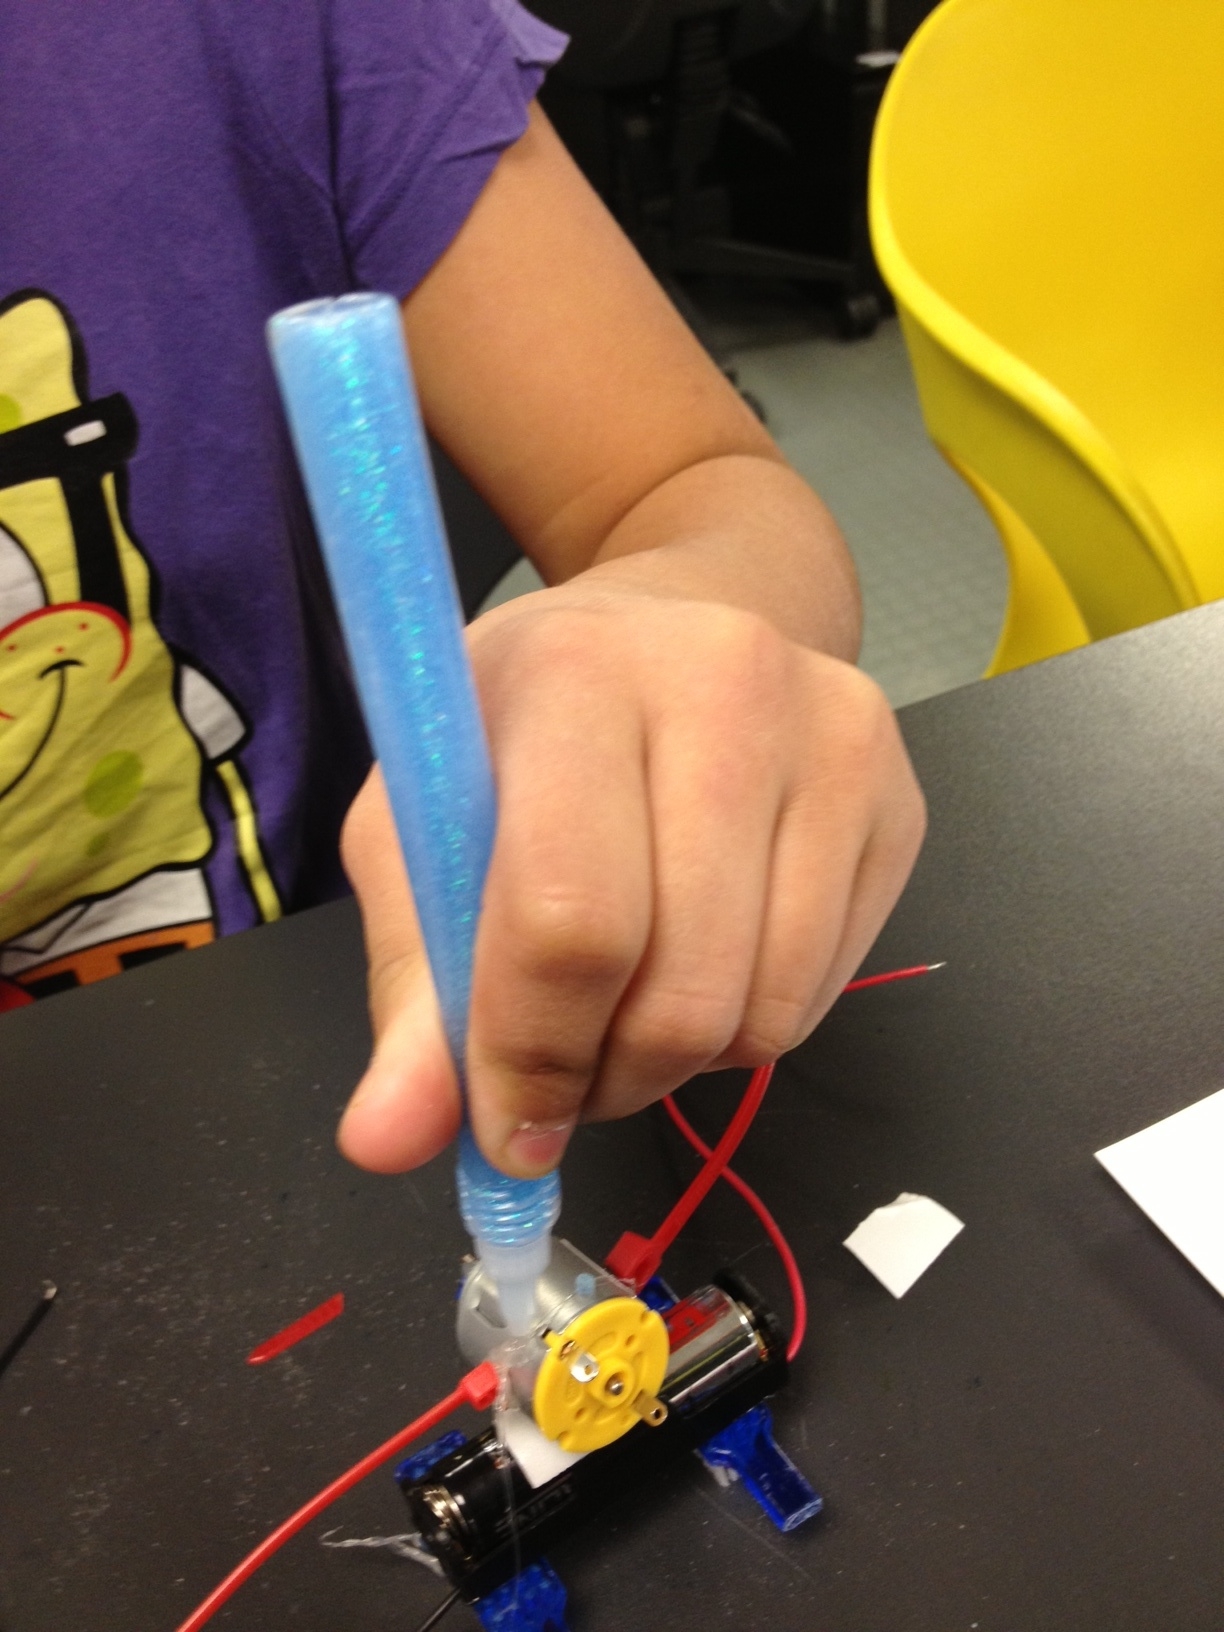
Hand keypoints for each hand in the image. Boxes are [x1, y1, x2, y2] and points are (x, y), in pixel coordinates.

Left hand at [336, 581, 924, 1178]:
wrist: (676, 628)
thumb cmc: (525, 731)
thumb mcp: (422, 825)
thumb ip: (410, 982)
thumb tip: (386, 1141)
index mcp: (579, 675)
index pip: (571, 918)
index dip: (531, 1054)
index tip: (504, 1127)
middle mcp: (730, 685)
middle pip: (682, 989)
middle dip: (607, 1078)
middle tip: (565, 1072)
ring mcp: (838, 740)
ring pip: (765, 1012)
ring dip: (678, 1064)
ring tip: (625, 1007)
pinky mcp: (902, 799)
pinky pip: (824, 996)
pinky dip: (749, 1024)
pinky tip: (704, 961)